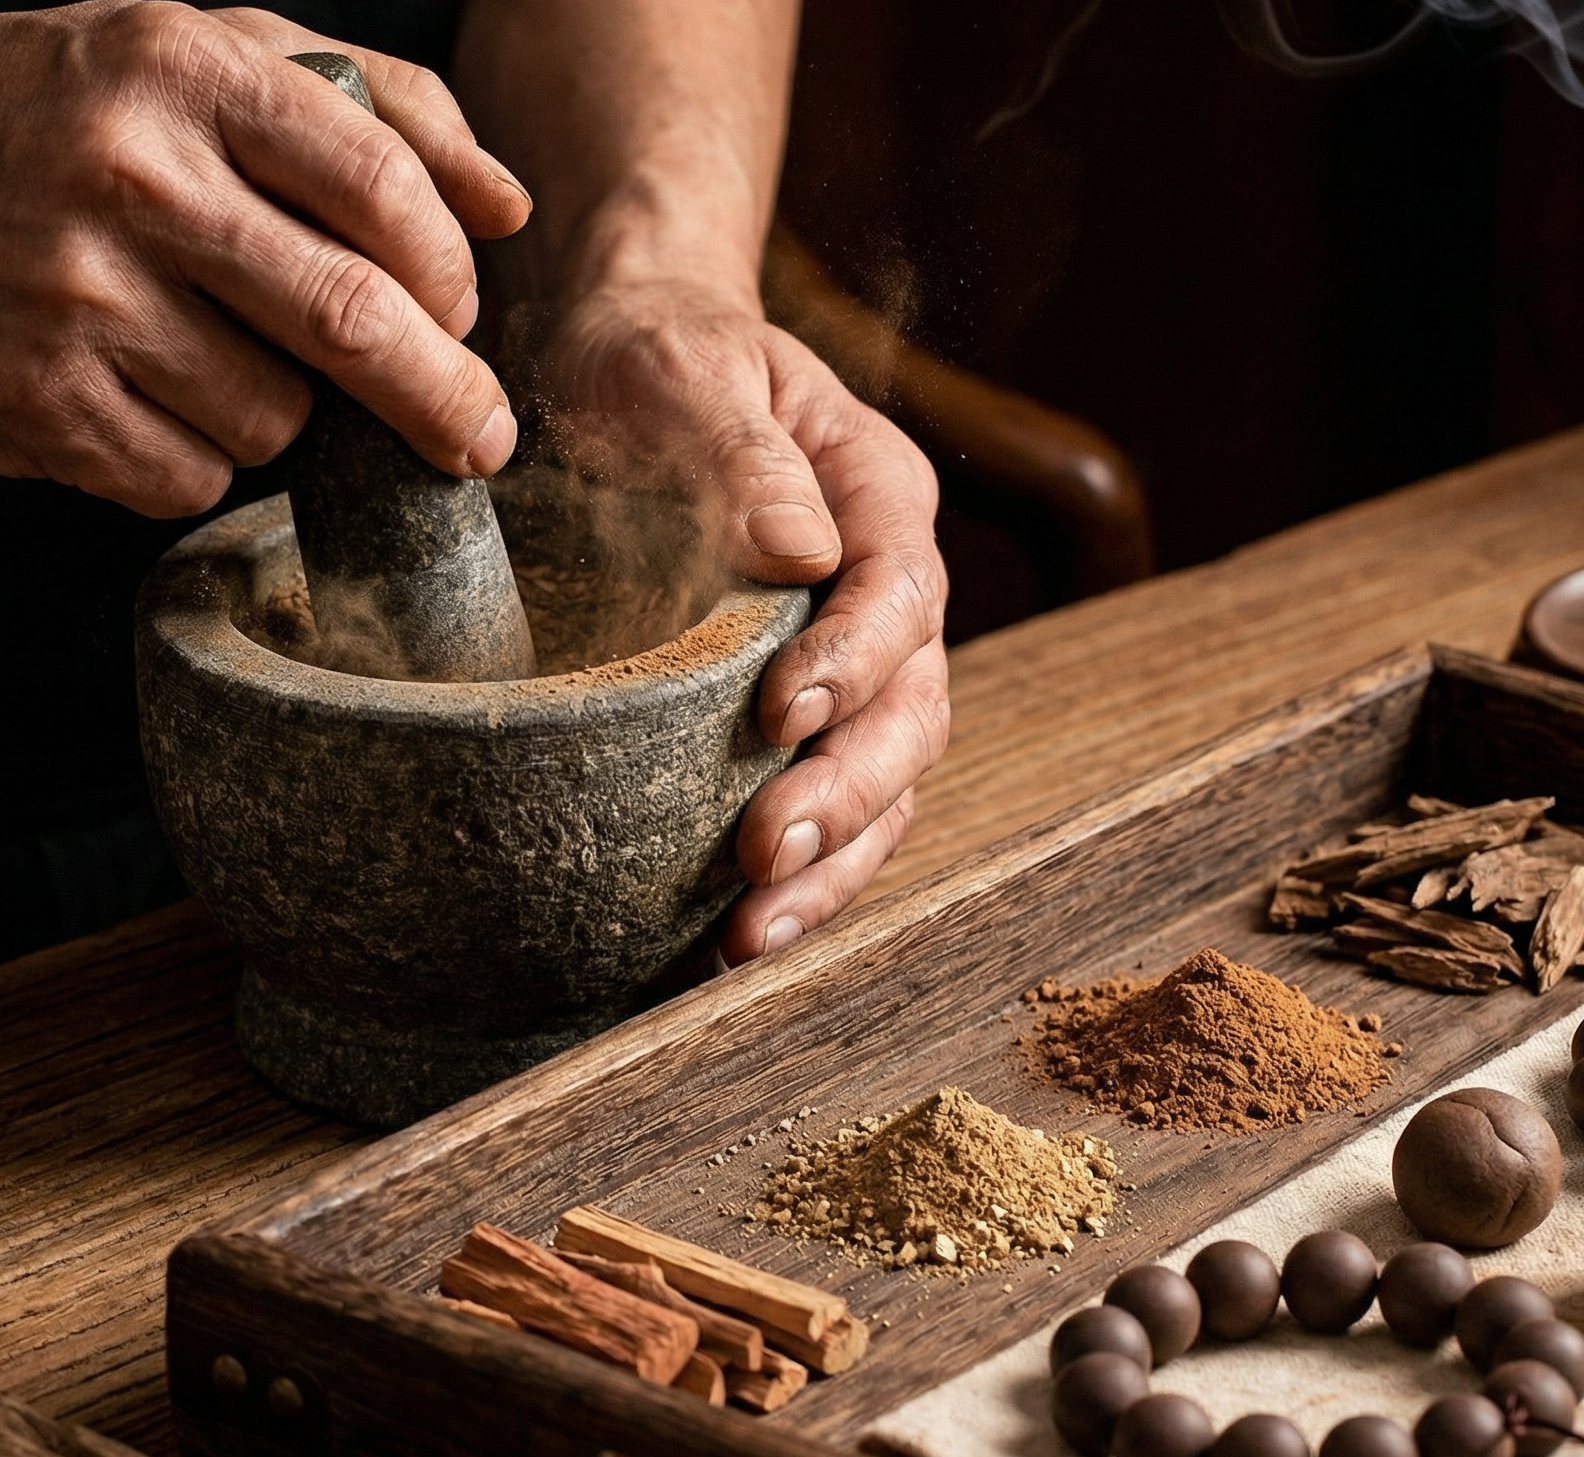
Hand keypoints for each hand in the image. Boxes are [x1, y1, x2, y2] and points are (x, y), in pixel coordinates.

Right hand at [0, 1, 529, 515]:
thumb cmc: (91, 121)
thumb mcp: (219, 61)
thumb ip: (381, 112)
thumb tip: (508, 208)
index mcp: (184, 70)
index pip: (383, 188)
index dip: (449, 273)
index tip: (460, 312)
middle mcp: (128, 178)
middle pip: (352, 321)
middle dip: (445, 398)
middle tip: (482, 438)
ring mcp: (76, 295)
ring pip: (277, 418)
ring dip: (285, 415)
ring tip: (213, 352)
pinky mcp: (43, 399)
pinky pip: (196, 476)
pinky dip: (200, 458)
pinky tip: (148, 394)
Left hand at [532, 281, 949, 961]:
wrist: (631, 365)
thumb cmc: (655, 358)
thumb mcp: (681, 369)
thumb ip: (739, 450)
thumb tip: (798, 549)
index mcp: (876, 493)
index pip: (901, 590)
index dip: (854, 662)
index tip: (779, 716)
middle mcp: (886, 586)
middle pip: (913, 708)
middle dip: (847, 793)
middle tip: (764, 856)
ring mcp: (857, 658)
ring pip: (890, 778)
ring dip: (833, 862)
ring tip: (752, 932)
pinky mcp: (810, 712)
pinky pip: (839, 800)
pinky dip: (806, 869)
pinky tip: (739, 929)